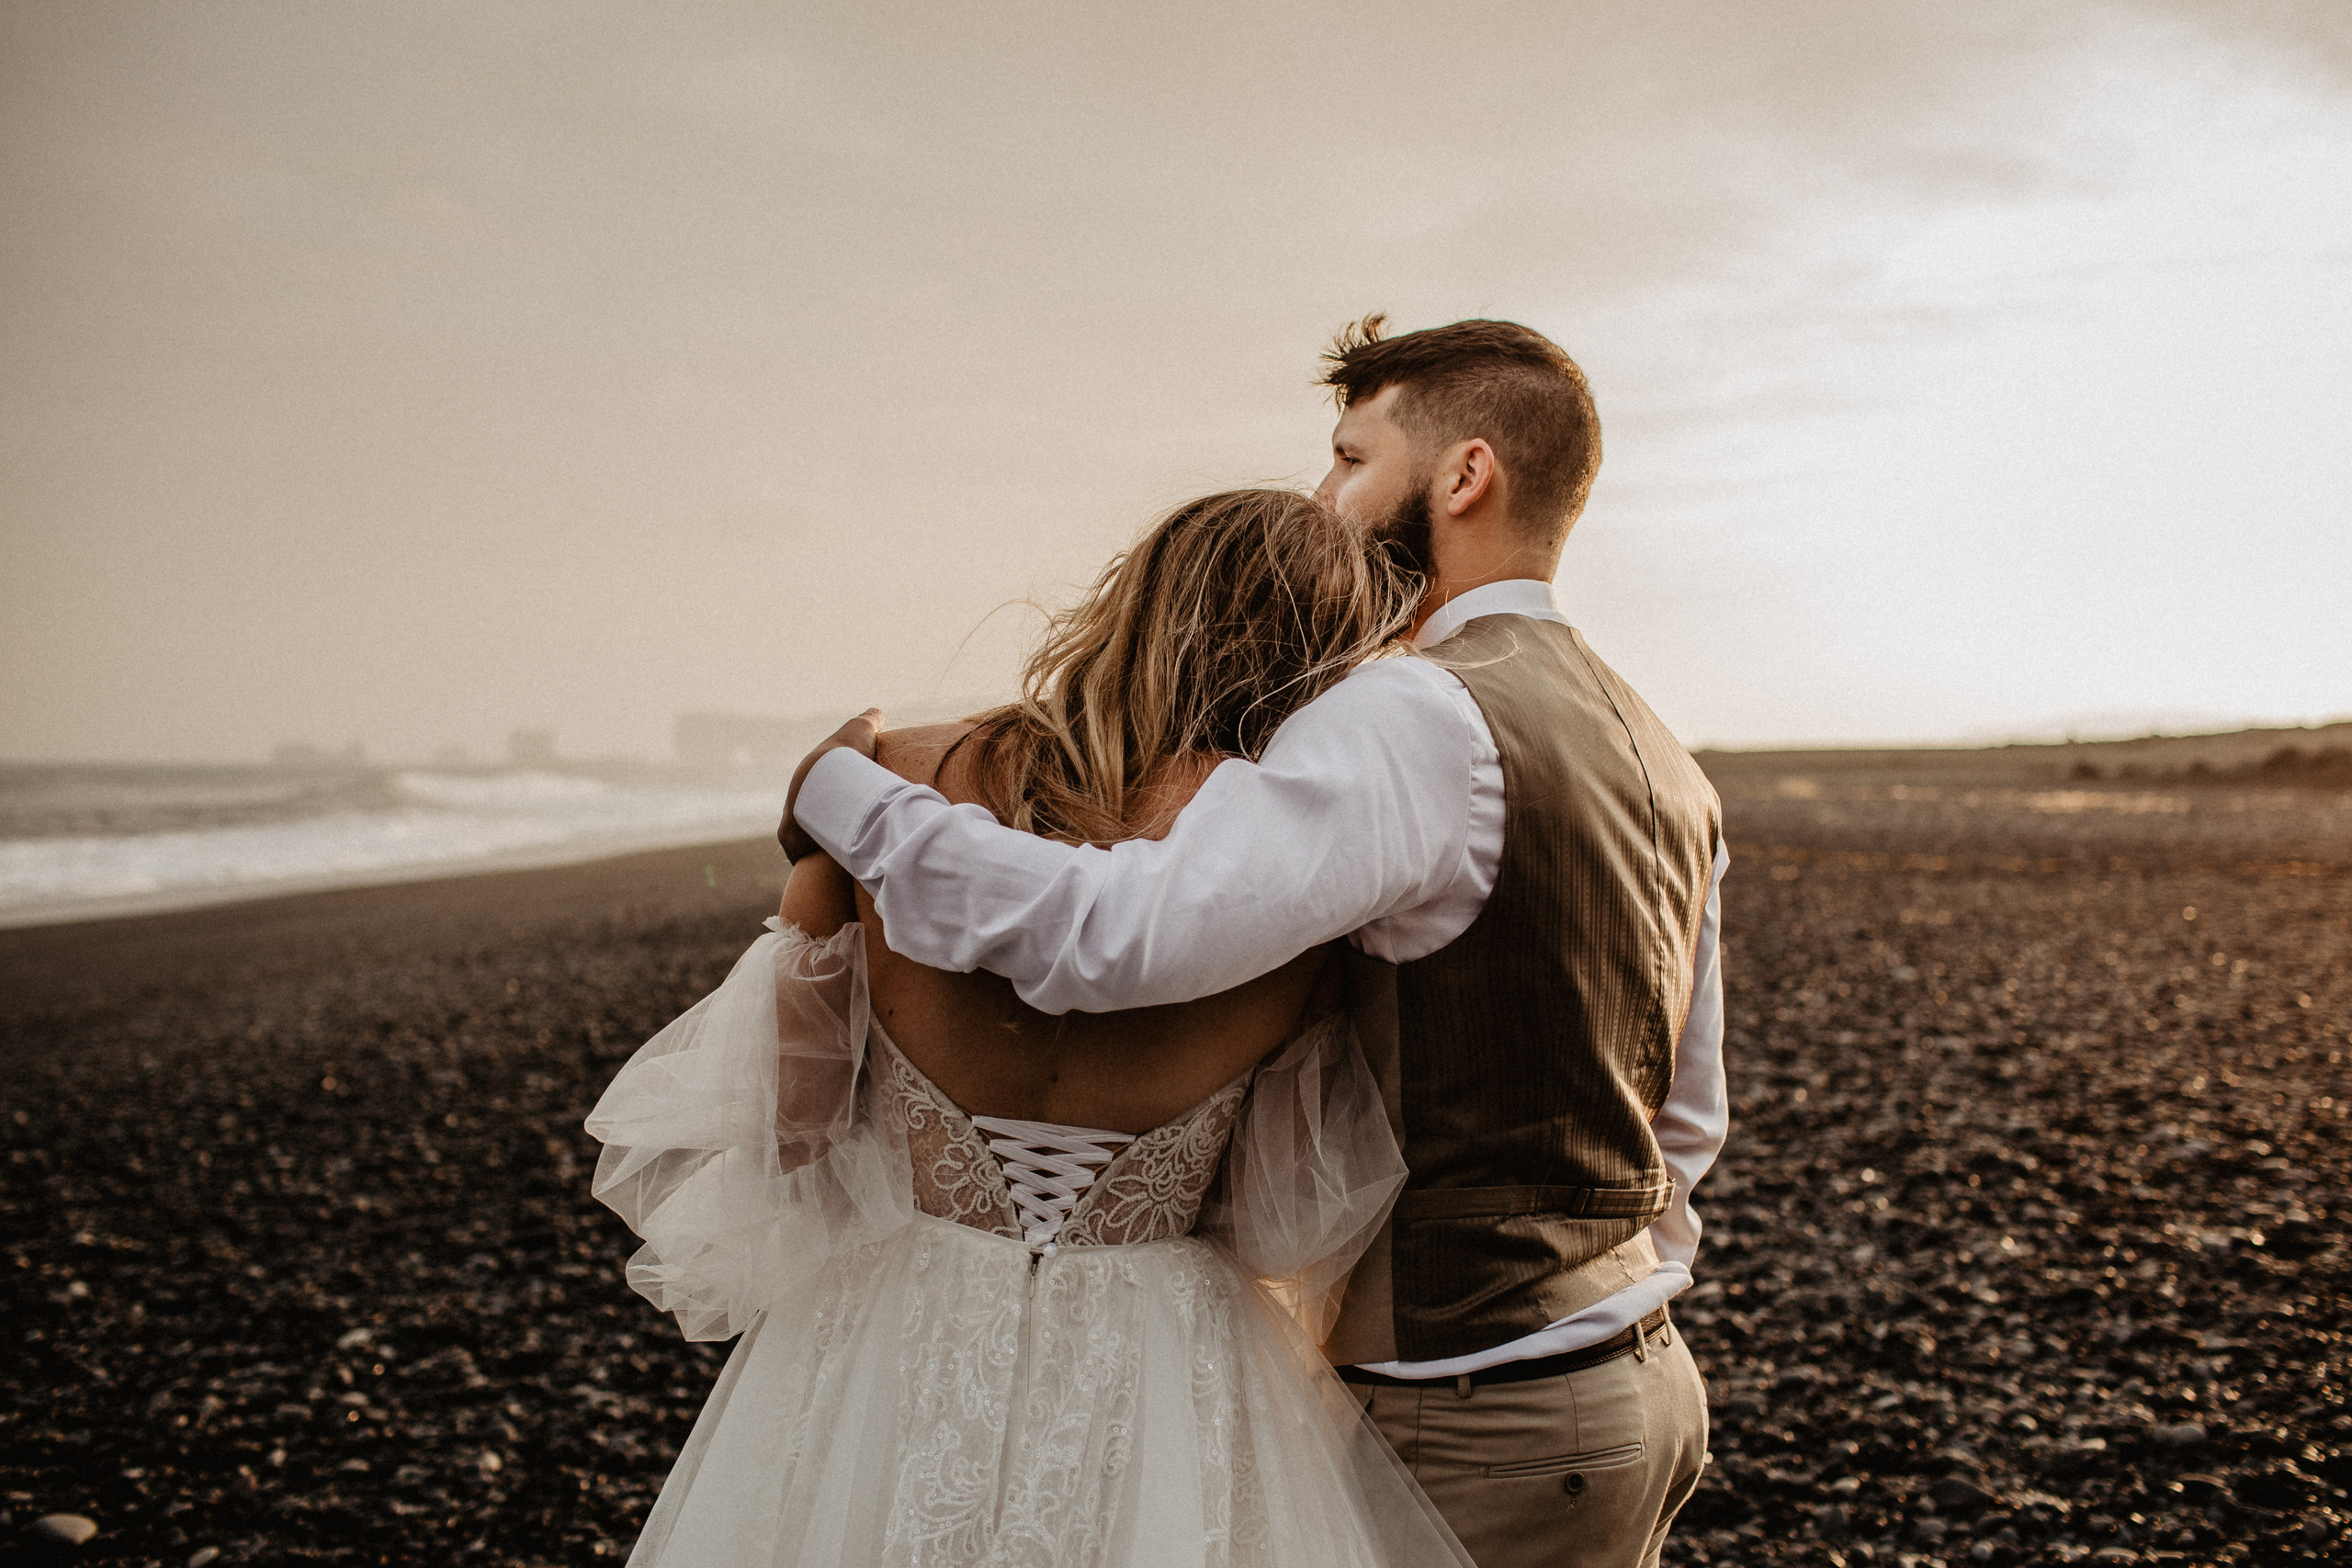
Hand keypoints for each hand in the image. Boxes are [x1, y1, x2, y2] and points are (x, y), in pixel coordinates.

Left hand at [778, 709, 883, 860]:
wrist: (826, 777)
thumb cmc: (845, 754)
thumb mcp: (860, 730)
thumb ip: (869, 720)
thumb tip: (878, 712)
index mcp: (809, 780)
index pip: (823, 794)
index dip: (841, 801)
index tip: (859, 811)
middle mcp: (797, 801)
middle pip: (815, 818)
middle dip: (831, 826)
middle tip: (857, 835)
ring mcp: (792, 822)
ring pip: (807, 838)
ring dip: (823, 845)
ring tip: (849, 855)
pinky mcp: (791, 841)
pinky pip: (798, 854)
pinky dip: (809, 860)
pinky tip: (828, 868)